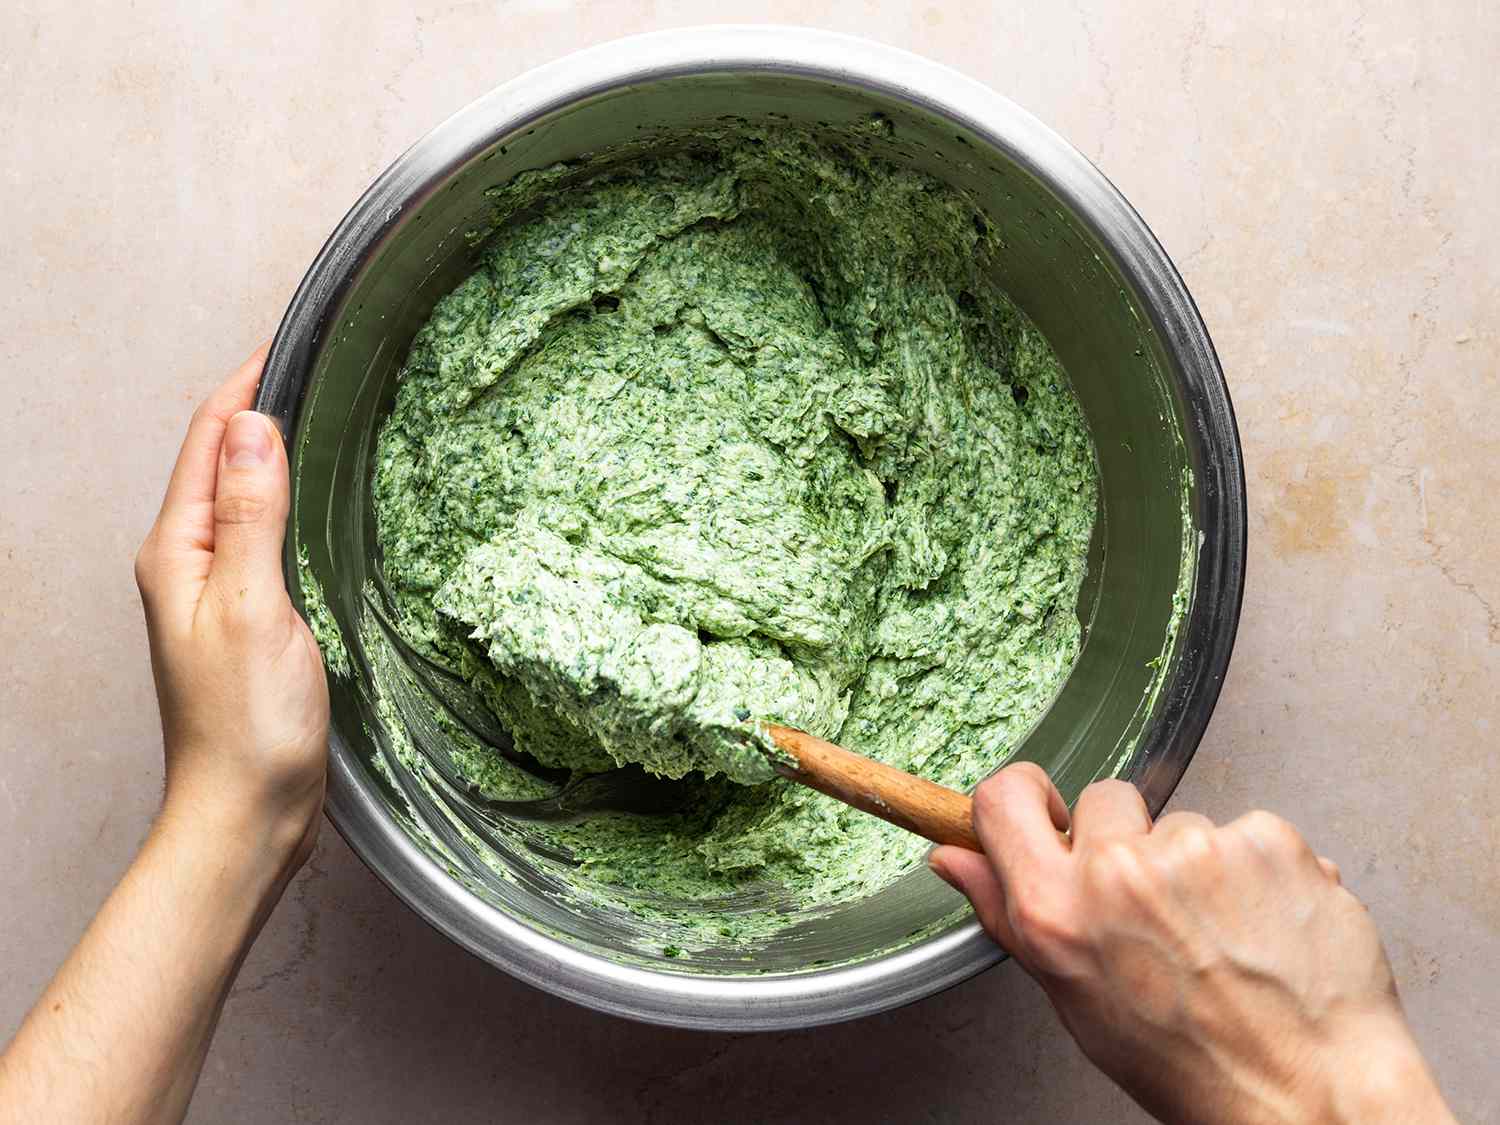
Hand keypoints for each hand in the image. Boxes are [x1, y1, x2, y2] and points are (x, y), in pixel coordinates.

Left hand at [134, 346, 327, 869]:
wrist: (246, 812)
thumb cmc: (246, 723)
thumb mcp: (254, 606)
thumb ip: (251, 514)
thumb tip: (252, 425)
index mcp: (177, 552)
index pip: (207, 441)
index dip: (246, 385)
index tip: (292, 339)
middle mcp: (189, 564)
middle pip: (221, 461)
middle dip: (262, 407)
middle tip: (324, 364)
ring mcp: (218, 593)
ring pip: (246, 498)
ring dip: (278, 454)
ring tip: (331, 416)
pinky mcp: (251, 620)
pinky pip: (268, 538)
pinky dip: (293, 503)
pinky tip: (328, 503)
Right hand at [930, 766, 1453, 1124]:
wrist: (1311, 1092)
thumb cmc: (1194, 1064)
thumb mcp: (1075, 1000)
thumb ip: (1010, 916)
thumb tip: (954, 859)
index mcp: (1056, 912)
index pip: (1003, 798)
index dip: (1026, 797)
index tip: (1049, 813)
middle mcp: (1117, 871)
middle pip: (1104, 799)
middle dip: (1129, 840)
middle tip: (1161, 910)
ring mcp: (1195, 849)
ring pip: (1183, 822)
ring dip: (1199, 864)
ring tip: (1226, 936)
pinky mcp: (1264, 839)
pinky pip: (1247, 830)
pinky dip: (1259, 870)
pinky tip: (1267, 926)